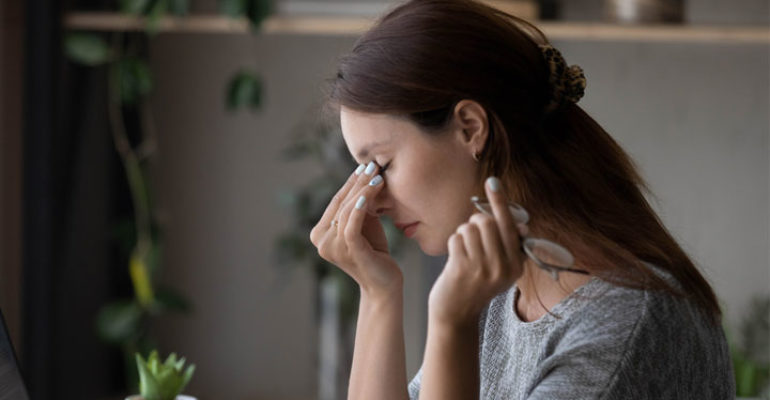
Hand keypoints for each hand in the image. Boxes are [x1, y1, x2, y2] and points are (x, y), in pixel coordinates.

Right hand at [310, 162, 402, 297]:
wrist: (384, 282)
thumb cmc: (374, 251)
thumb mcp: (363, 224)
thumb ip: (357, 206)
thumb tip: (363, 176)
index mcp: (319, 234)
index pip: (335, 202)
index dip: (350, 183)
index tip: (364, 166)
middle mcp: (321, 242)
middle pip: (340, 204)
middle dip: (357, 182)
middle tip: (373, 166)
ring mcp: (332, 248)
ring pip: (347, 211)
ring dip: (363, 191)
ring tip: (378, 177)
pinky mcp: (348, 251)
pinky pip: (352, 224)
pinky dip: (360, 207)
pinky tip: (370, 193)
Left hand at [428, 176, 528, 327]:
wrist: (456, 314)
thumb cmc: (476, 283)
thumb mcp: (500, 268)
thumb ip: (507, 244)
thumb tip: (517, 221)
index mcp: (517, 265)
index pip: (509, 225)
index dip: (500, 202)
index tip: (493, 181)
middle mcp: (503, 267)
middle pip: (487, 222)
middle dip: (475, 222)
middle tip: (472, 236)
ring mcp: (483, 269)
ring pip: (469, 228)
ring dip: (463, 234)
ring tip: (464, 251)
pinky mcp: (462, 269)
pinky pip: (456, 238)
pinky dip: (454, 243)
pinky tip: (455, 258)